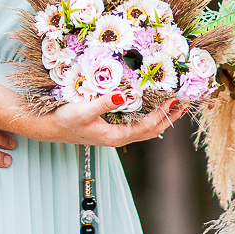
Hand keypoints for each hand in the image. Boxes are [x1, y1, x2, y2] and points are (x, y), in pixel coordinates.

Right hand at [27, 96, 188, 146]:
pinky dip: (148, 116)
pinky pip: (136, 124)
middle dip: (169, 118)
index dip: (162, 114)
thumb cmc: (64, 120)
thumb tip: (125, 95)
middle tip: (186, 104)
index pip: (147, 127)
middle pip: (152, 131)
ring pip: (145, 129)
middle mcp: (118, 137)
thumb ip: (104, 104)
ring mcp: (115, 134)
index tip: (175, 100)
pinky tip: (150, 107)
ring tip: (175, 106)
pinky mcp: (110, 128)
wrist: (48, 128)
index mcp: (116, 136)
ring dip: (161, 118)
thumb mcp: (83, 110)